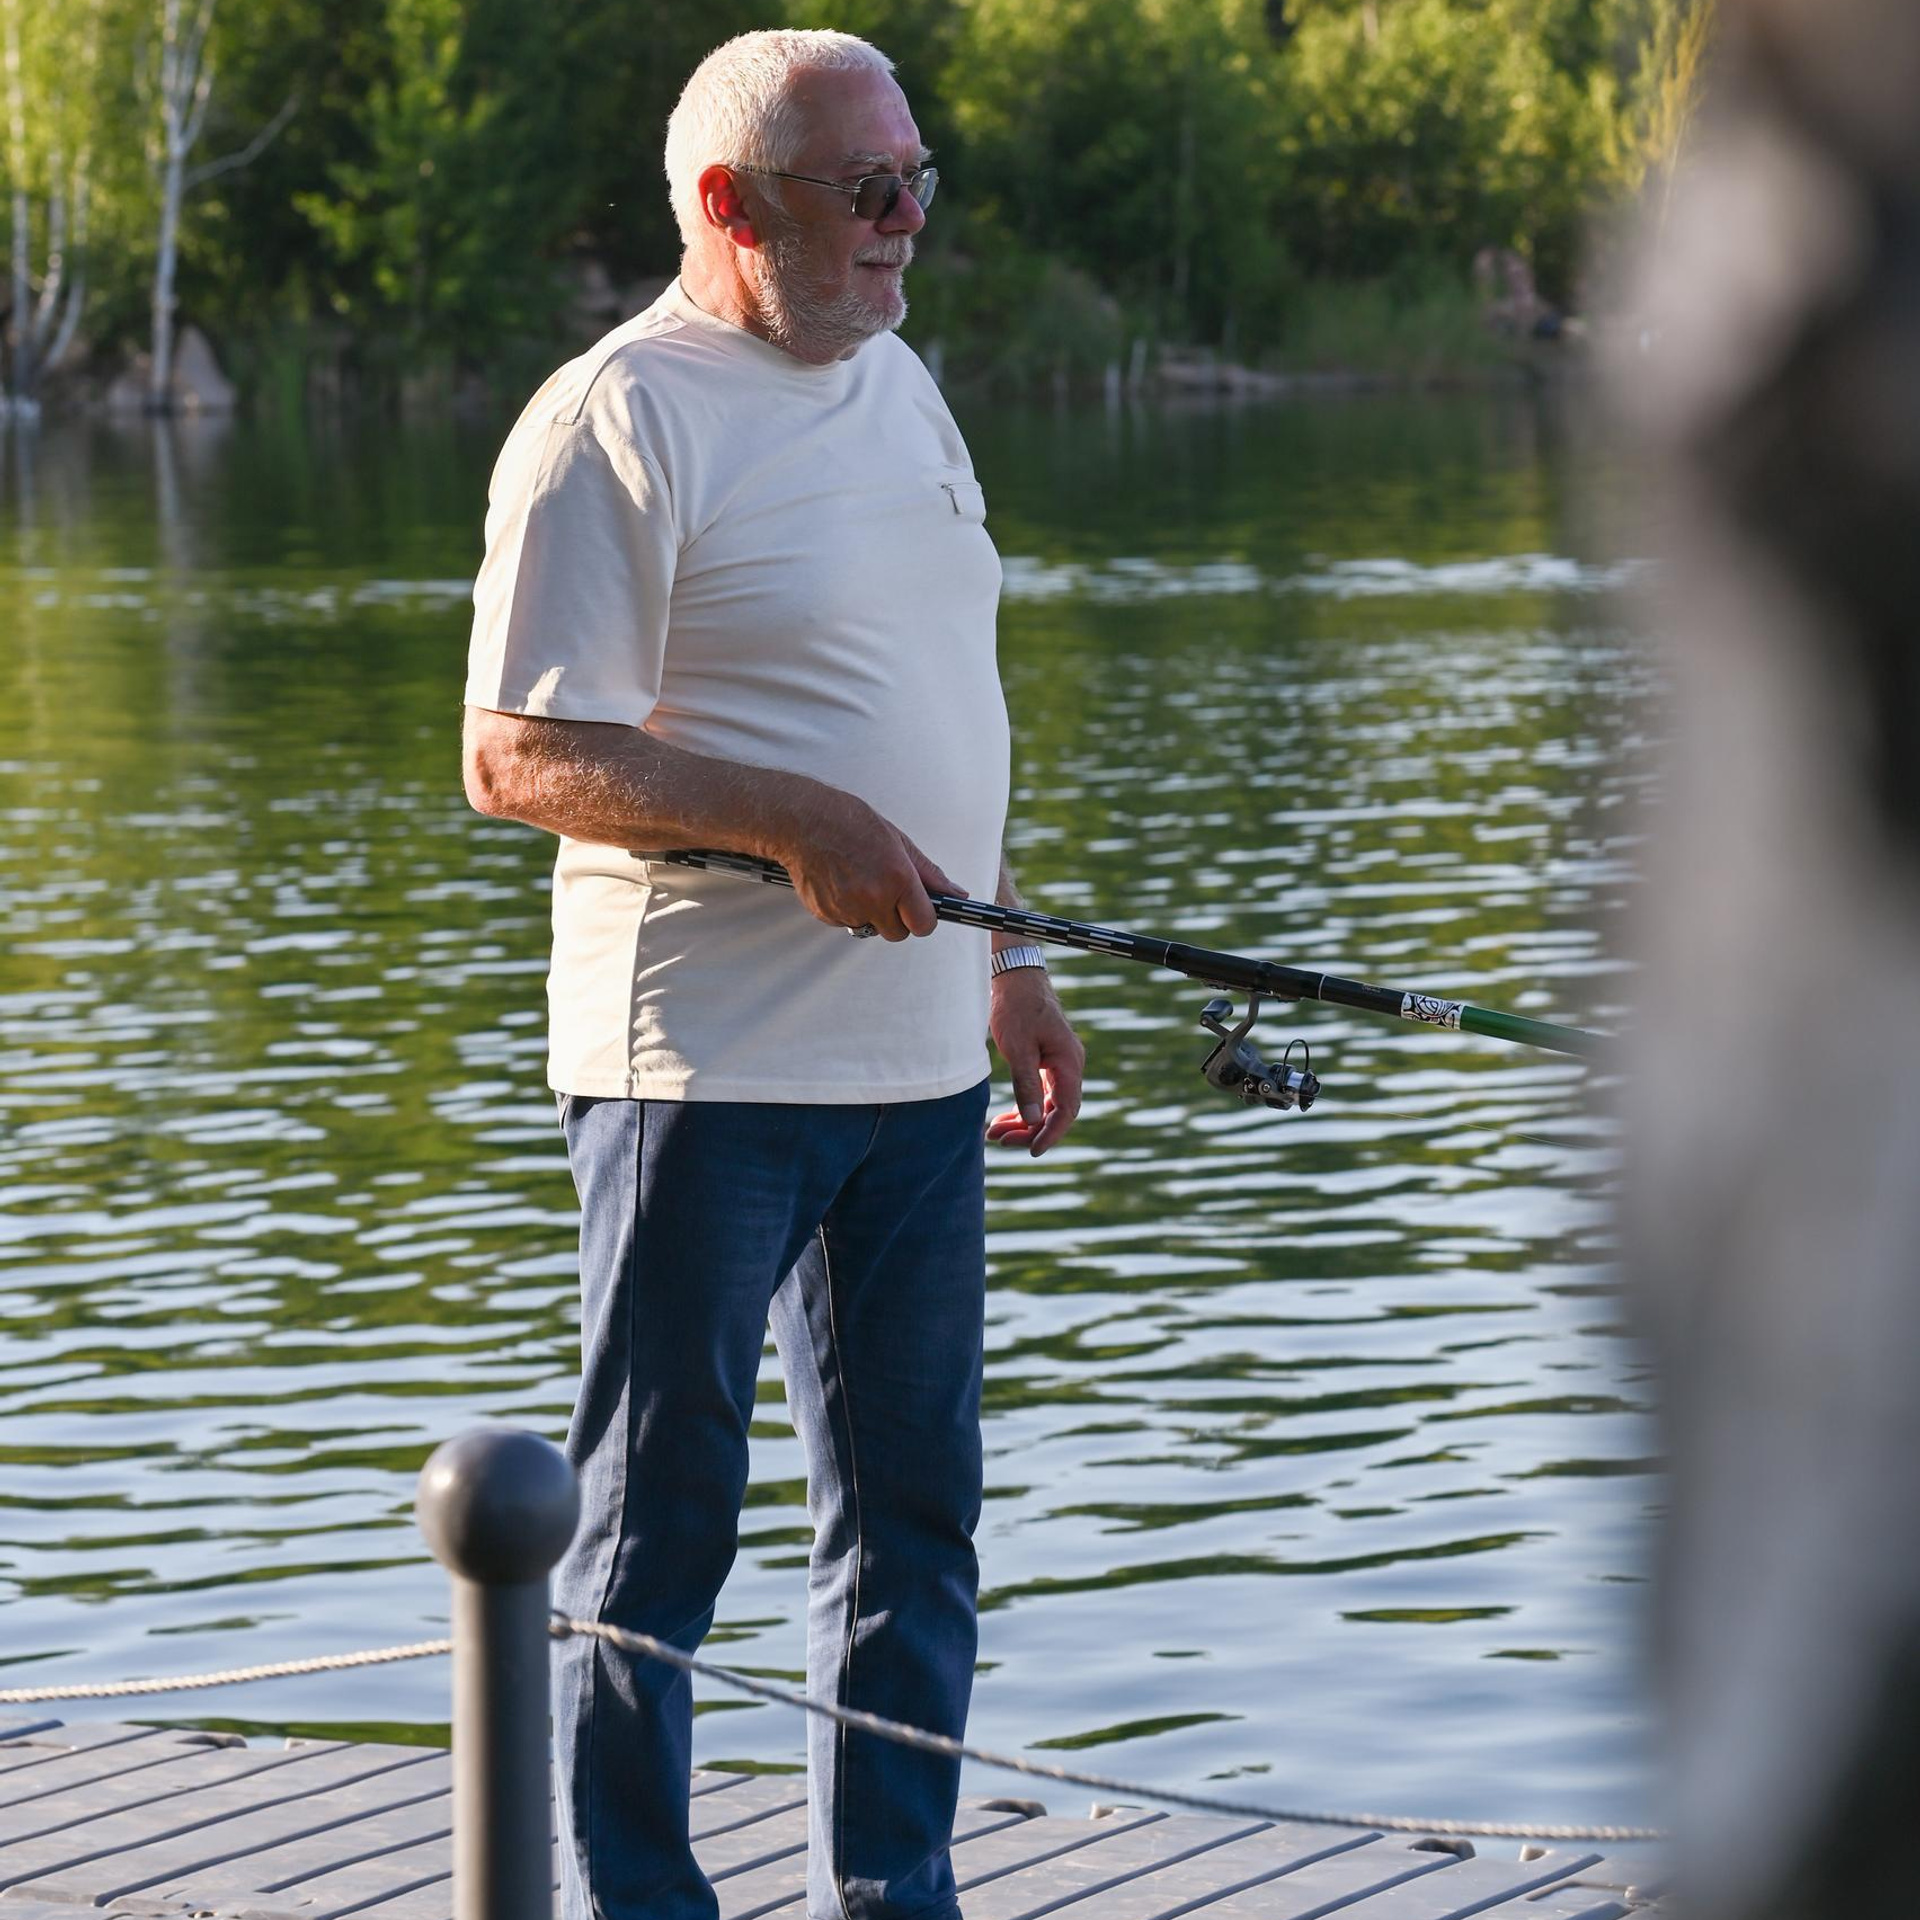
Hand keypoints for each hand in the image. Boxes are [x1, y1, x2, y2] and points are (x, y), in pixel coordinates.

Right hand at [776, 794, 957, 942]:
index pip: (924, 924)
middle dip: (897, 918)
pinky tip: (841, 883)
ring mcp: (848, 908)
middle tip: (887, 892)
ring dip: (870, 913)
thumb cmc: (849, 823)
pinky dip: (847, 910)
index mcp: (897, 878)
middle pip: (898, 933)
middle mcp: (874, 897)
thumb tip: (955, 894)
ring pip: (870, 928)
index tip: (920, 911)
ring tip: (859, 880)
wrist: (803, 822)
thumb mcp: (898, 841)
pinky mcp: (826, 914)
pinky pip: (847, 923)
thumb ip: (929, 874)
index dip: (923, 919)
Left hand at [986, 969, 1083, 1155]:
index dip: (1050, 1134)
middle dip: (1031, 1130)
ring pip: (1046, 1103)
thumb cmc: (1017, 1006)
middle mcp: (1069, 1065)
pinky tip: (1003, 1118)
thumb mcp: (1018, 1047)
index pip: (1066, 1109)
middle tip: (1001, 1141)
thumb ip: (1025, 1083)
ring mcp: (1059, 1063)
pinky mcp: (1046, 1060)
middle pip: (1057, 1110)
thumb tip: (1031, 1120)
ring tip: (995, 1133)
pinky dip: (1023, 1106)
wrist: (1015, 976)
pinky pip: (1039, 1092)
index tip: (1031, 1150)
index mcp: (1068, 1062)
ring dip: (1024, 1121)